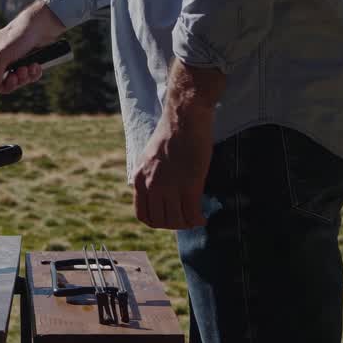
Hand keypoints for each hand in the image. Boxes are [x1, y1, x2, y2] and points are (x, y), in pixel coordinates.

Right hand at [0, 0, 66, 95]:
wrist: (41, 25)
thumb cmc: (17, 35)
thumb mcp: (2, 54)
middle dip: (8, 83)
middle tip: (15, 76)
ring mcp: (12, 64)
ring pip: (14, 83)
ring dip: (22, 78)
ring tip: (27, 67)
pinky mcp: (26, 64)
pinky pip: (27, 78)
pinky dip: (32, 74)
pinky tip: (35, 65)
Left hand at [132, 60, 222, 229]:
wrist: (185, 118)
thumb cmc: (172, 134)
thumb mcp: (151, 158)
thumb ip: (152, 177)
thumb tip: (161, 195)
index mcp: (139, 178)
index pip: (143, 214)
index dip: (157, 222)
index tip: (169, 218)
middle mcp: (150, 185)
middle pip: (160, 221)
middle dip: (174, 224)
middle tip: (186, 218)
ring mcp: (169, 186)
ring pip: (176, 220)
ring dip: (187, 223)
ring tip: (196, 218)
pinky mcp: (188, 185)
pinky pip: (191, 213)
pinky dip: (198, 219)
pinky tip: (203, 217)